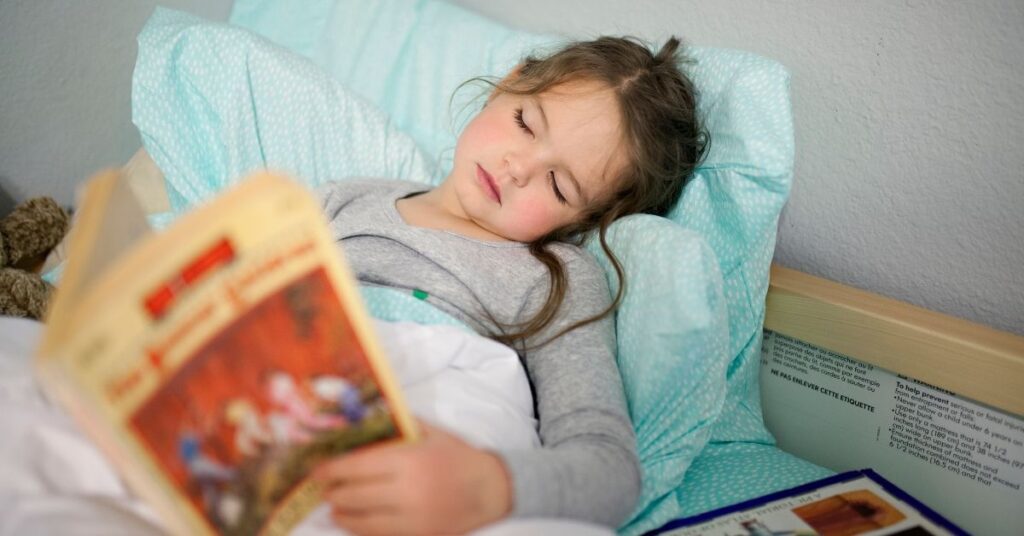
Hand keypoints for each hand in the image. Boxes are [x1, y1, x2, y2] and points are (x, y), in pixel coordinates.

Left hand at [314, 419, 511, 534]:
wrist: (490, 490)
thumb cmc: (457, 457)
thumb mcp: (430, 433)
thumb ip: (399, 425)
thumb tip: (364, 418)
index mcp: (408, 460)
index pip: (355, 467)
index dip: (330, 470)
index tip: (316, 470)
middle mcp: (406, 491)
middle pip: (352, 495)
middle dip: (332, 492)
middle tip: (323, 487)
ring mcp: (411, 518)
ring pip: (360, 520)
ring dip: (340, 513)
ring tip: (333, 506)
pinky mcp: (416, 535)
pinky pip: (376, 535)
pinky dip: (358, 528)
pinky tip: (351, 520)